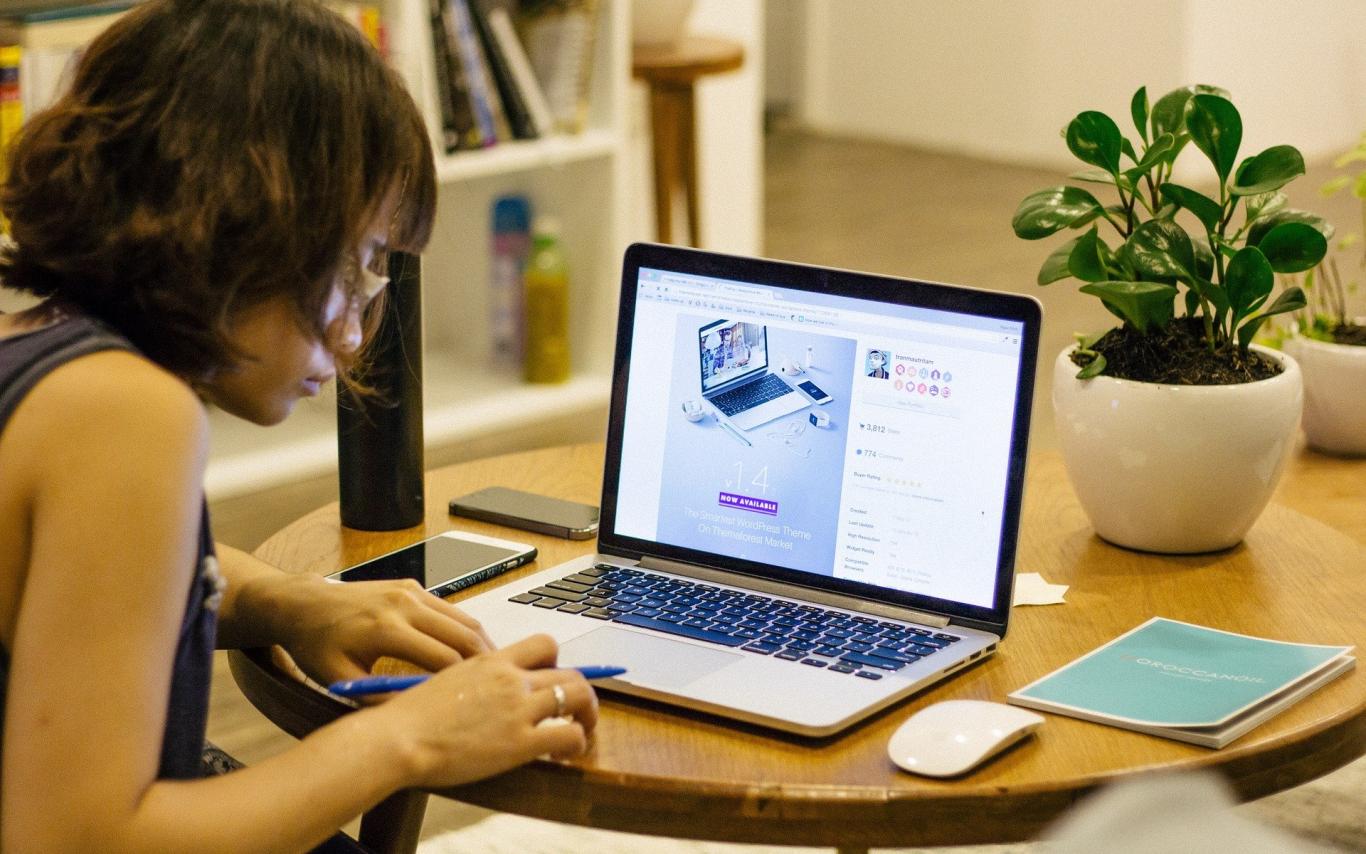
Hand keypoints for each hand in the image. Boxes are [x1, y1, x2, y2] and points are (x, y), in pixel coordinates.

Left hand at [270, 576, 495, 686]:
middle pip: (463, 636)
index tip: (477, 703)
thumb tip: (420, 714)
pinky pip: (450, 610)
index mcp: (386, 629)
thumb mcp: (341, 680)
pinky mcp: (413, 586)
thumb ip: (380, 698)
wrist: (304, 604)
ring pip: (464, 620)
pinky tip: (469, 652)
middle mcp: (404, 605)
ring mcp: (411, 591)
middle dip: (485, 664)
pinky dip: (465, 631)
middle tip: (501, 688)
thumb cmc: (317, 646)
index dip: (464, 684)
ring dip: (481, 646)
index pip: (444, 659)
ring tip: (491, 673)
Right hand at [376, 634, 598, 787]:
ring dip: (587, 714)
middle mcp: (511, 679)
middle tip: (575, 711)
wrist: (398, 738)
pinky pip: (570, 734)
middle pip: (569, 672)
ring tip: (580, 731)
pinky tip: (563, 755)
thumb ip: (472, 680)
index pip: (543, 644)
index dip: (557, 662)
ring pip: (578, 696)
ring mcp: (519, 708)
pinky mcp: (521, 741)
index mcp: (491, 661)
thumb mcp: (444, 681)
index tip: (553, 679)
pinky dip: (577, 743)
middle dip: (580, 692)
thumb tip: (480, 692)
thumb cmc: (408, 717)